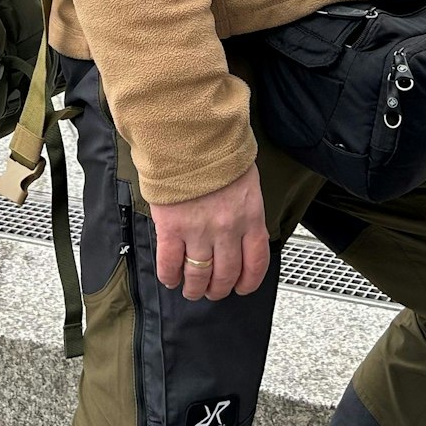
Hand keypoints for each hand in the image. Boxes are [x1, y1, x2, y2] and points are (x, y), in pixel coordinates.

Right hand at [150, 163, 269, 301]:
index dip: (248, 281)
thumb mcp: (245, 180)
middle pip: (226, 274)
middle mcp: (227, 229)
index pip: (256, 262)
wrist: (190, 134)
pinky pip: (170, 263)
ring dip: (194, 288)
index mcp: (250, 216)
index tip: (241, 287)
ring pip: (198, 275)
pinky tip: (170, 279)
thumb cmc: (217, 150)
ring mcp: (199, 230)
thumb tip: (238, 228)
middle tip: (212, 291)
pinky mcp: (172, 228)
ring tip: (191, 290)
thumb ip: (244, 208)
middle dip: (218, 289)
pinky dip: (170, 276)